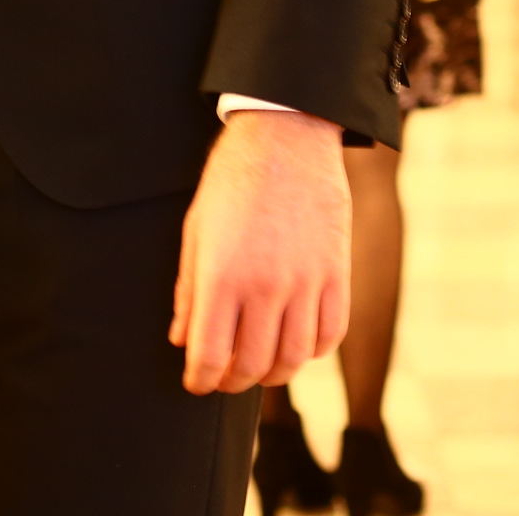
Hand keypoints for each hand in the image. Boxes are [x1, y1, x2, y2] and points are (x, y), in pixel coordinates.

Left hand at [172, 110, 350, 394]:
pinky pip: (330, 333)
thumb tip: (181, 341)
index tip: (196, 383)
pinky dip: (312, 350)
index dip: (200, 380)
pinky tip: (296, 342)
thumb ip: (188, 291)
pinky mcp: (337, 272)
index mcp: (222, 276)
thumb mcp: (196, 231)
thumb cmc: (231, 182)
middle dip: (233, 381)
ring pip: (294, 359)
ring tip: (260, 366)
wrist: (287, 136)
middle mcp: (266, 286)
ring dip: (274, 373)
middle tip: (225, 377)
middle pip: (252, 366)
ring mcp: (306, 281)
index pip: (210, 357)